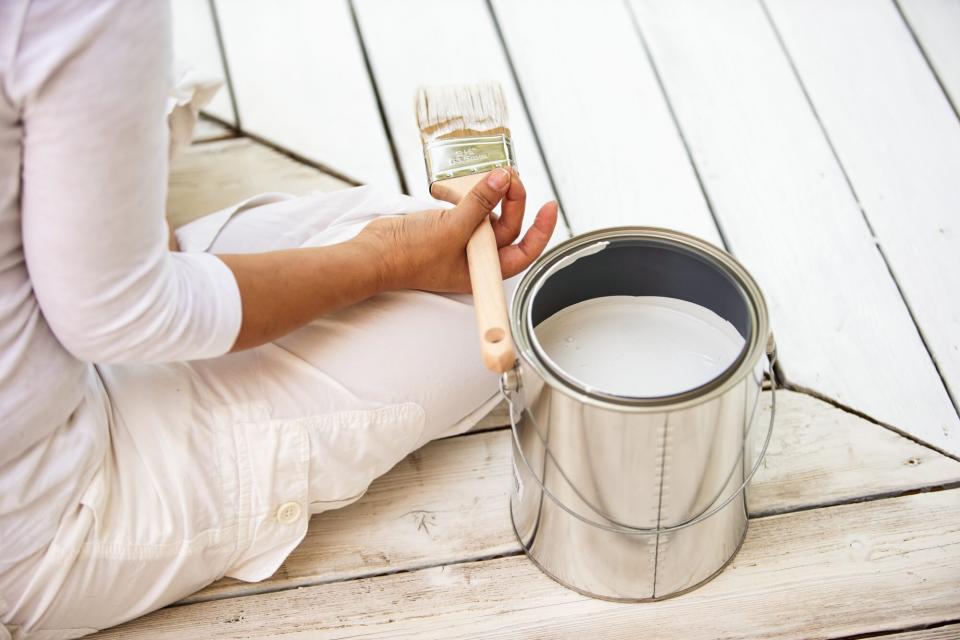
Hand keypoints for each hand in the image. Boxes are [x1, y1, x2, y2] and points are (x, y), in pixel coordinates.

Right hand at [357, 168, 558, 292]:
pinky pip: (469, 208)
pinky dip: (469, 194)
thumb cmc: (409, 257)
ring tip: (490, 174)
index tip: (549, 206)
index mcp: (483, 270)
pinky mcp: (448, 228)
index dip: (541, 230)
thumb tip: (503, 179)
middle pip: (508, 227)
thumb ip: (481, 203)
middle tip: (507, 175)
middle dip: (513, 200)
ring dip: (492, 193)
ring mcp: (461, 243)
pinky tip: (461, 186)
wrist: (374, 253)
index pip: (525, 252)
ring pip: (489, 214)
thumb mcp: (453, 227)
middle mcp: (476, 258)